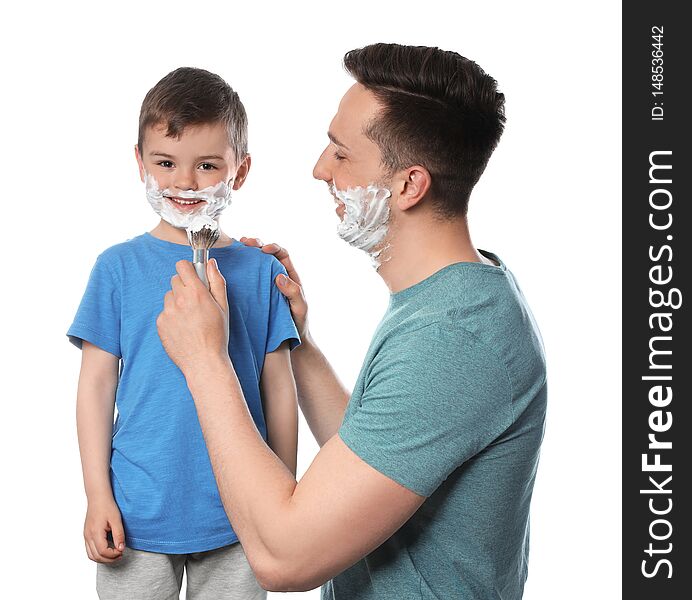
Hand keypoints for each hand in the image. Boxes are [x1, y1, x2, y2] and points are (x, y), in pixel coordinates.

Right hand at [84, 496, 125, 562]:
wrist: (98, 498)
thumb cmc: (107, 506)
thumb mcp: (116, 520)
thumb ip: (118, 535)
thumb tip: (121, 548)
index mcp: (95, 532)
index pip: (103, 551)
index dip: (113, 554)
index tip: (122, 551)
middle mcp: (88, 536)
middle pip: (96, 556)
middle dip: (109, 559)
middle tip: (120, 555)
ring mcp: (86, 536)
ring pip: (91, 555)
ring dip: (102, 558)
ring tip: (114, 554)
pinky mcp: (86, 534)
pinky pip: (89, 550)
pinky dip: (98, 554)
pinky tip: (107, 550)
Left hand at [156, 259, 230, 375]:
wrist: (203, 361)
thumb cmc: (216, 335)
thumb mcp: (223, 306)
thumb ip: (217, 282)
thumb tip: (211, 264)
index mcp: (196, 293)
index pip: (182, 266)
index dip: (189, 269)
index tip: (193, 275)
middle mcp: (179, 300)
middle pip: (175, 280)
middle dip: (184, 286)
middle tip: (195, 301)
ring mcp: (167, 312)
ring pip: (169, 296)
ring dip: (177, 301)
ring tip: (189, 317)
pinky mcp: (160, 323)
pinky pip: (164, 312)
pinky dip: (172, 316)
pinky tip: (183, 327)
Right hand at [240, 237, 308, 339]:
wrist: (289, 338)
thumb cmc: (298, 322)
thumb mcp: (299, 307)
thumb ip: (293, 292)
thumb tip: (279, 276)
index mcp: (289, 276)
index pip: (282, 255)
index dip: (273, 248)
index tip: (264, 249)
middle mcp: (276, 276)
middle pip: (267, 254)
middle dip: (256, 245)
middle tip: (244, 242)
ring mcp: (265, 283)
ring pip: (256, 263)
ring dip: (247, 253)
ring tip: (236, 248)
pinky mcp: (255, 292)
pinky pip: (248, 277)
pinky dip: (241, 268)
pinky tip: (232, 265)